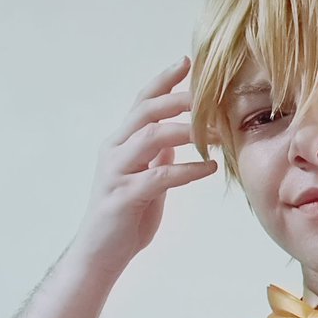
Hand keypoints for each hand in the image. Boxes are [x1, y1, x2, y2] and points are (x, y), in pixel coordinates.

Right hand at [77, 57, 217, 269]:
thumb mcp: (145, 180)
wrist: (101, 254)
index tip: (186, 62)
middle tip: (209, 96)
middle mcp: (114, 151)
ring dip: (187, 131)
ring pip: (151, 137)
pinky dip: (187, 169)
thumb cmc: (125, 218)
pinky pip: (160, 176)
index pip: (141, 102)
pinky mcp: (124, 197)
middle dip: (179, 99)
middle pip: (146, 112)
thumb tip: (176, 137)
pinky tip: (210, 168)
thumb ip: (156, 157)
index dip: (163, 81)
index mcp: (119, 144)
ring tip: (217, 134)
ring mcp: (116, 173)